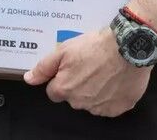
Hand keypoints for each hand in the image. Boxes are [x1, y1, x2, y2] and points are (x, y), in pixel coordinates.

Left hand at [23, 28, 150, 117]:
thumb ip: (44, 67)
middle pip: (73, 97)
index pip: (54, 92)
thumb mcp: (63, 50)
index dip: (60, 79)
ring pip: (90, 103)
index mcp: (65, 89)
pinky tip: (114, 80)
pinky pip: (109, 106)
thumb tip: (29, 79)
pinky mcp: (119, 108)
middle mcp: (81, 103)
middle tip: (88, 67)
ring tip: (103, 72)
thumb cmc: (93, 46)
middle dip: (77, 85)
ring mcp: (101, 107)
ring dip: (93, 92)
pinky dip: (110, 96)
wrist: (127, 47)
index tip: (70, 68)